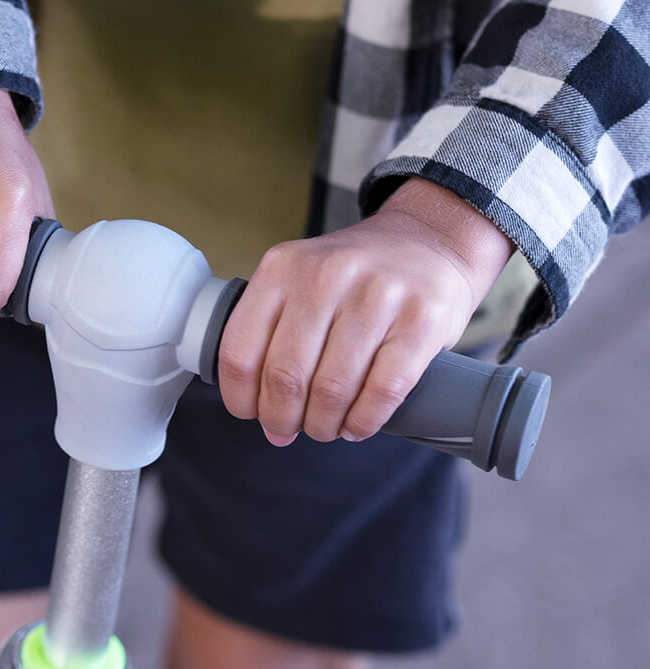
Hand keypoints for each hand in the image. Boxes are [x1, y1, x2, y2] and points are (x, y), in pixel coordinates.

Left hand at [218, 179, 513, 445]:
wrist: (429, 241)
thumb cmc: (355, 276)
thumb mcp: (299, 281)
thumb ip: (273, 340)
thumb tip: (268, 421)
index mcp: (282, 268)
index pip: (239, 353)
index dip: (241, 399)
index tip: (252, 414)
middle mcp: (325, 276)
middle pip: (285, 378)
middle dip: (282, 419)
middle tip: (290, 427)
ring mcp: (377, 295)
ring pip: (332, 392)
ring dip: (324, 425)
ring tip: (326, 426)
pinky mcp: (422, 320)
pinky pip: (382, 393)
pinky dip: (363, 422)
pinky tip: (357, 424)